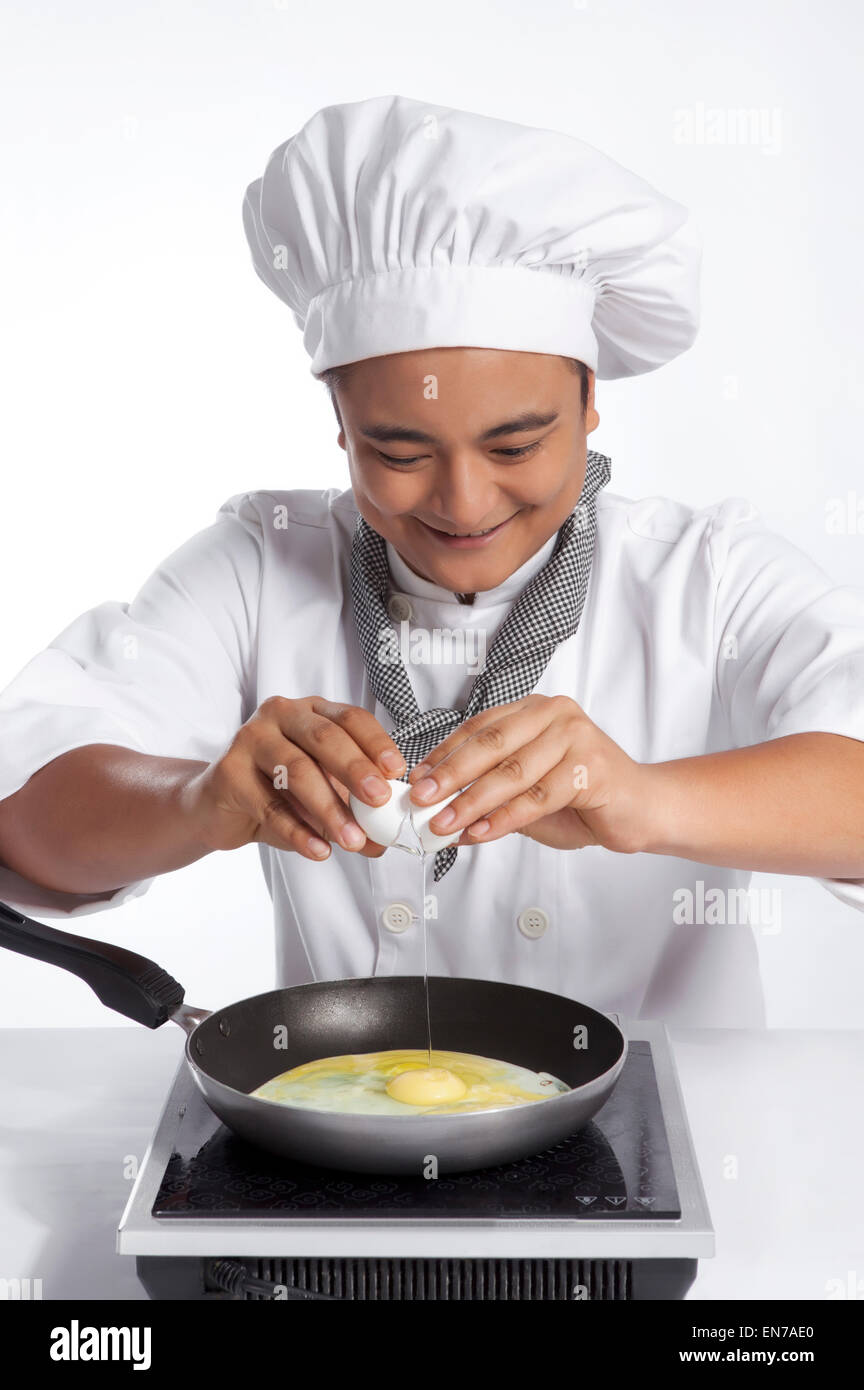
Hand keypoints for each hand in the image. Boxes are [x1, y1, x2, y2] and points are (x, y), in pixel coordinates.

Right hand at [180, 696, 405, 860]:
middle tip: (380, 801)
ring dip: (329, 810)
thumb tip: (385, 841)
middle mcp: (280, 715)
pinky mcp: (228, 772)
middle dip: (356, 770)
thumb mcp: (320, 796)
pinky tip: (319, 850)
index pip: (350, 718)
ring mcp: (250, 739)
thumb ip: (351, 810)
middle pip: (324, 737)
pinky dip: (298, 832)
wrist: (216, 807)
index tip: (397, 772)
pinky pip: (269, 806)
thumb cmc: (275, 792)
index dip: (376, 743)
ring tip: (353, 841)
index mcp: (310, 711)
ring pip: (297, 771)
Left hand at [407, 694, 654, 851]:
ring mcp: (576, 737)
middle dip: (450, 776)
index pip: (479, 728)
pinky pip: (536, 797)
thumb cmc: (583, 798)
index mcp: (535, 710)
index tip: (416, 780)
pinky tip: (480, 832)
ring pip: (510, 773)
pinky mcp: (591, 767)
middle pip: (490, 746)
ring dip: (471, 802)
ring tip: (444, 825)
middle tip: (420, 800)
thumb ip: (490, 793)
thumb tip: (438, 808)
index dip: (444, 754)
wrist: (642, 809)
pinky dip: (503, 818)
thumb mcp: (528, 791)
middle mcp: (555, 714)